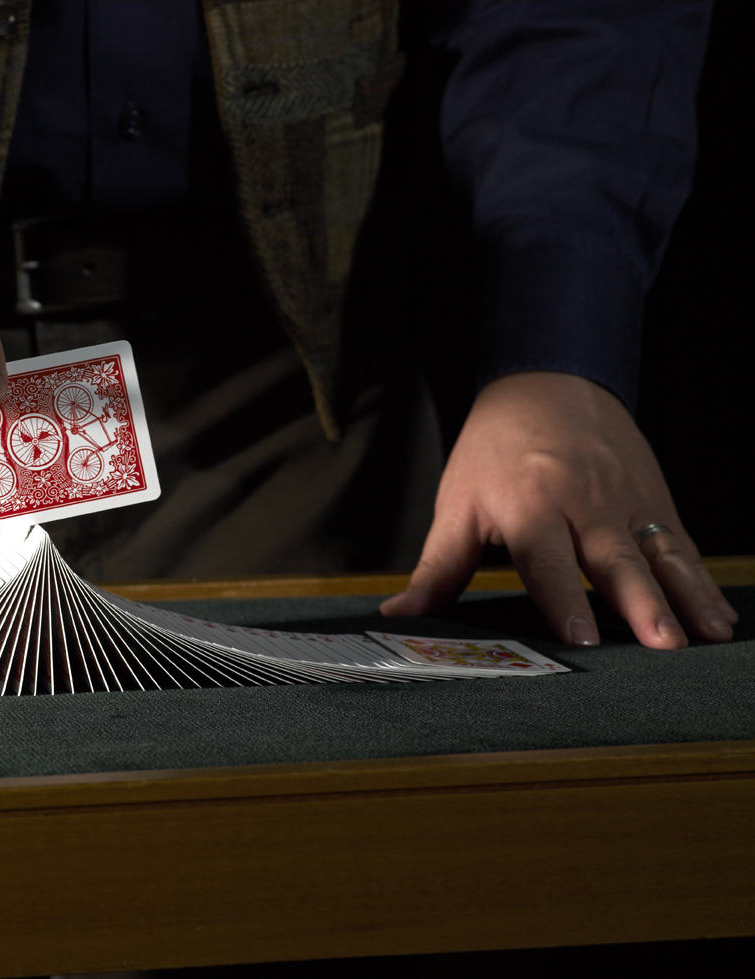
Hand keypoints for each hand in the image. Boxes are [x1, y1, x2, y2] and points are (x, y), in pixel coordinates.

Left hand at [381, 371, 736, 647]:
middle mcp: (583, 502)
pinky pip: (682, 547)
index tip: (578, 636)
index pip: (545, 559)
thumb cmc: (495, 449)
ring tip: (706, 635)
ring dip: (685, 597)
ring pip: (659, 554)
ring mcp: (625, 501)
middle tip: (660, 642)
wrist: (547, 382)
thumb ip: (436, 567)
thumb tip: (399, 615)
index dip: (562, 597)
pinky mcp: (653, 501)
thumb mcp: (457, 502)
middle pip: (613, 559)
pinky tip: (718, 617)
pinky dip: (702, 582)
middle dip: (640, 603)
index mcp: (528, 504)